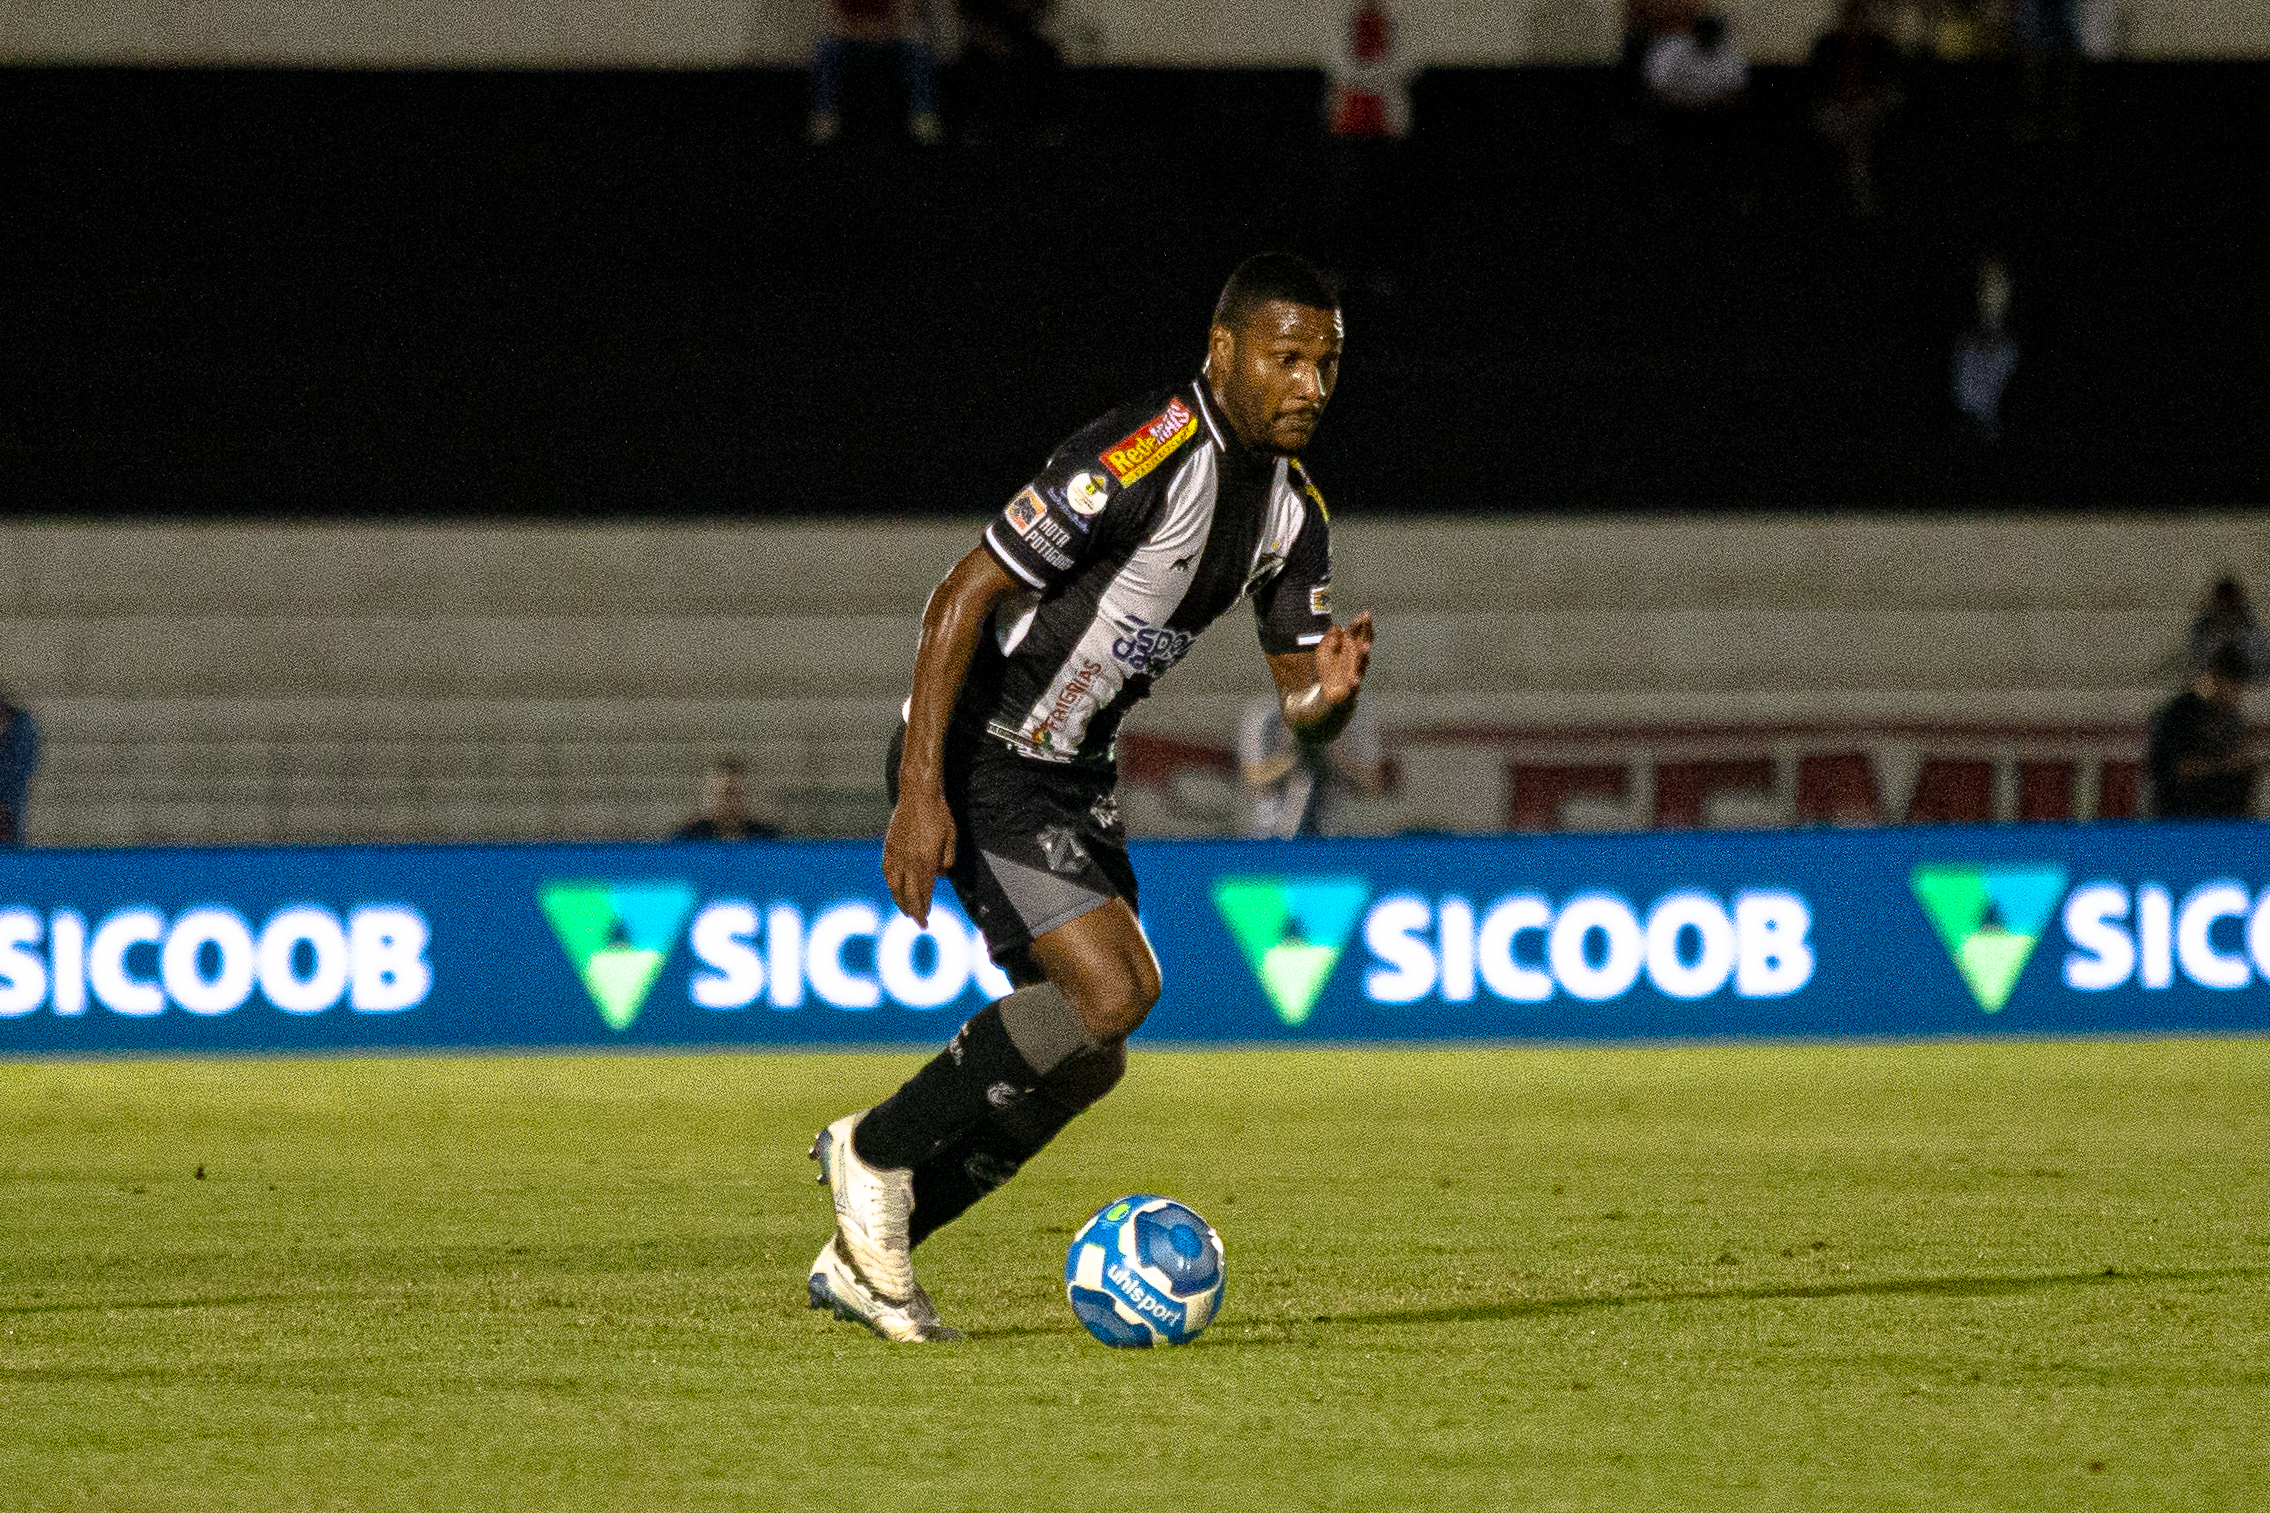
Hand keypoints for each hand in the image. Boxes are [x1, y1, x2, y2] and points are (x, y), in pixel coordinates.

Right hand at [882, 786, 956, 924]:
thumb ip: (947, 859)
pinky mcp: (889, 845)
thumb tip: (940, 876)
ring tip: (905, 911)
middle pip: (909, 893)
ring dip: (900, 900)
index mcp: (925, 860)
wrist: (918, 794)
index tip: (925, 921)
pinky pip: (887, 870)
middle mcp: (909, 860)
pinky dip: (890, 883)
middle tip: (919, 923)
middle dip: (914, 911)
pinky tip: (893, 888)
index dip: (924, 908)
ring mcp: (896, 853)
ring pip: (895, 885)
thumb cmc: (939, 814)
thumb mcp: (951, 836)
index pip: (923, 892)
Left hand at [1315, 610, 1373, 704]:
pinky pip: (1353, 689)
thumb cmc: (1329, 672)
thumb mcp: (1324, 653)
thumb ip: (1330, 640)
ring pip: (1361, 665)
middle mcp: (1356, 662)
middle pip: (1363, 645)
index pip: (1358, 635)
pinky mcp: (1349, 692)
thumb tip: (1337, 626)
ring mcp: (1354, 676)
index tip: (1365, 614)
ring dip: (1363, 656)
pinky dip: (1354, 685)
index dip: (1362, 625)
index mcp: (1351, 651)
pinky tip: (1354, 682)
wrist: (1331, 698)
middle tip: (1368, 622)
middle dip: (1366, 633)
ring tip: (1364, 646)